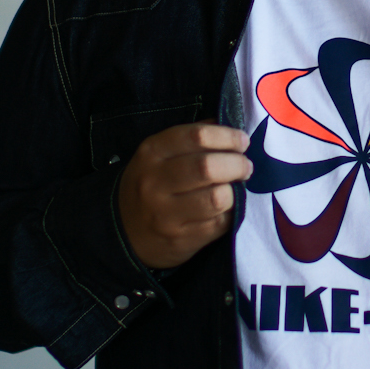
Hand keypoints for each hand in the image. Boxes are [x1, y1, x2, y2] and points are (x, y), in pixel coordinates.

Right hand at [116, 123, 252, 269]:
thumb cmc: (151, 184)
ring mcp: (166, 214)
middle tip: (245, 167)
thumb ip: (192, 138)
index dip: (228, 137)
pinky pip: (219, 223)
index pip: (197, 136)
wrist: (124, 232)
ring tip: (235, 187)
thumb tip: (230, 128)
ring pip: (217, 198)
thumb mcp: (159, 154)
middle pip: (208, 167)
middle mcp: (155, 183)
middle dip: (237, 164)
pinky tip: (225, 208)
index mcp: (151, 153)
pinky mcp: (180, 240)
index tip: (242, 142)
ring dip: (235, 191)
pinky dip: (230, 213)